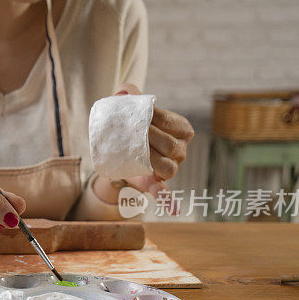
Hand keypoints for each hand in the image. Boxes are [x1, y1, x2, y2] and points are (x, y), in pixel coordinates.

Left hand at [116, 83, 194, 212]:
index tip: (138, 115)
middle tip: (129, 133)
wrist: (118, 146)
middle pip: (170, 145)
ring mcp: (171, 167)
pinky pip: (165, 194)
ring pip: (167, 167)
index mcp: (181, 129)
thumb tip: (126, 91)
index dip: (154, 118)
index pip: (171, 122)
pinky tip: (173, 208)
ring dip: (151, 160)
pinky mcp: (155, 183)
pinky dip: (169, 201)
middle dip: (149, 138)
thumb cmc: (130, 124)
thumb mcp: (130, 108)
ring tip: (133, 152)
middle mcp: (180, 149)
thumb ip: (129, 95)